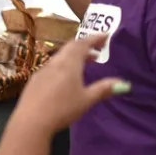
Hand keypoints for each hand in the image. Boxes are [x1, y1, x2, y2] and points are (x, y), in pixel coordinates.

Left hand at [11, 34, 129, 133]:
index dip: (94, 39)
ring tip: (87, 62)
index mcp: (68, 64)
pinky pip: (53, 65)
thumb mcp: (87, 100)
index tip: (106, 36)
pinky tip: (67, 76)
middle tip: (98, 49)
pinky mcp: (36, 79)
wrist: (32, 119)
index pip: (82, 45)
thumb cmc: (63, 108)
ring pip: (61, 56)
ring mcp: (43, 70)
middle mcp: (55, 63)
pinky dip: (64, 63)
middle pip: (70, 48)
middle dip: (85, 45)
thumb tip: (123, 83)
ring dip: (75, 55)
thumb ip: (103, 89)